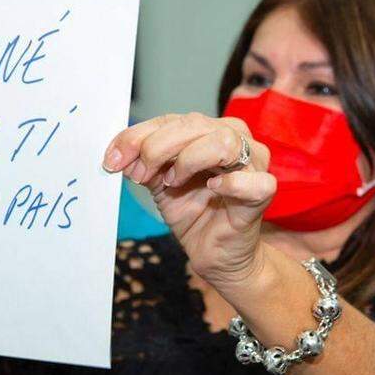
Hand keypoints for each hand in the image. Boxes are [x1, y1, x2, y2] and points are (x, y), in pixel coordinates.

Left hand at [104, 112, 274, 288]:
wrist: (215, 254)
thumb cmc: (193, 213)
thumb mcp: (158, 183)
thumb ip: (143, 163)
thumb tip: (120, 154)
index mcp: (209, 130)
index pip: (171, 120)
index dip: (138, 136)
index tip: (113, 159)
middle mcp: (235, 138)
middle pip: (194, 125)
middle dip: (156, 148)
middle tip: (140, 175)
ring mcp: (253, 164)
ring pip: (223, 142)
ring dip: (188, 160)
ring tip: (172, 183)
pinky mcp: (262, 194)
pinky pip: (254, 181)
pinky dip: (231, 183)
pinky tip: (213, 189)